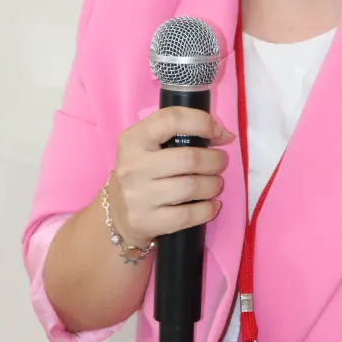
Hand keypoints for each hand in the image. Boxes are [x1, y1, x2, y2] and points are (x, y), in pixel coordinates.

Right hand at [109, 107, 234, 247]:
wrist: (117, 212)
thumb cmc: (142, 170)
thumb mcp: (149, 145)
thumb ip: (180, 133)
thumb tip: (224, 134)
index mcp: (133, 139)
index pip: (171, 120)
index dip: (201, 122)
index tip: (217, 132)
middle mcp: (132, 166)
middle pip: (189, 159)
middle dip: (214, 160)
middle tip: (220, 162)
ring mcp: (137, 196)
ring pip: (191, 187)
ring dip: (213, 185)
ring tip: (215, 183)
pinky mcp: (145, 221)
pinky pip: (187, 215)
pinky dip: (207, 209)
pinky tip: (211, 205)